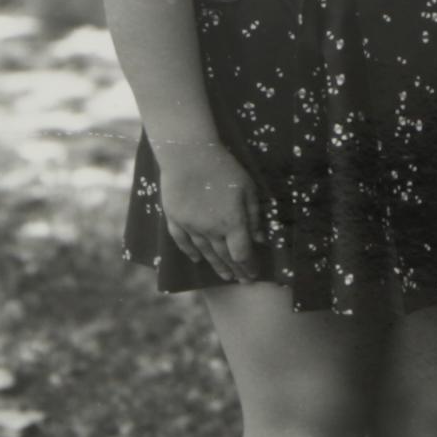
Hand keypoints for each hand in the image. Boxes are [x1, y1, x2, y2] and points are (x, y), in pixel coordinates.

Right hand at [157, 141, 264, 284]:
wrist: (187, 155)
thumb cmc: (223, 168)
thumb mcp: (247, 189)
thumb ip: (254, 216)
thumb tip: (260, 239)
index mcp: (232, 223)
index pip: (242, 254)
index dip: (249, 266)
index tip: (254, 274)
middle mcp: (211, 230)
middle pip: (225, 256)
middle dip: (236, 270)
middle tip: (243, 281)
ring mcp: (191, 226)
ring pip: (205, 252)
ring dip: (217, 266)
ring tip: (225, 276)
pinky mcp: (175, 219)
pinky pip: (183, 242)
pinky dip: (191, 253)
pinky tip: (197, 260)